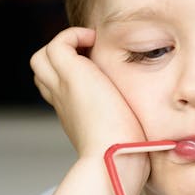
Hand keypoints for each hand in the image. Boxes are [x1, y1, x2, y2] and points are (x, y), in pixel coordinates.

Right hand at [31, 27, 145, 160]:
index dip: (69, 76)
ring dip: (64, 45)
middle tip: (91, 56)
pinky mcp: (71, 74)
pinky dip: (73, 35)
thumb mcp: (124, 139)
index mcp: (74, 114)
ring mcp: (64, 87)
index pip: (57, 89)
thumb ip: (128, 129)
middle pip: (43, 72)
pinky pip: (58, 43)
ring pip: (42, 57)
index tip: (96, 73)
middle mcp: (63, 100)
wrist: (113, 159)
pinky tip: (95, 42)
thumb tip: (153, 137)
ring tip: (91, 48)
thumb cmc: (125, 157)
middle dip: (62, 58)